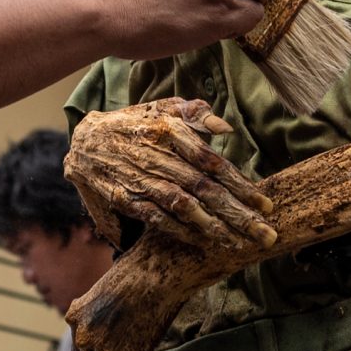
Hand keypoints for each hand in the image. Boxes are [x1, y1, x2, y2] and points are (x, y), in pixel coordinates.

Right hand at [66, 99, 276, 253]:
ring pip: (184, 206)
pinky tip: (202, 242)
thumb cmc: (132, 123)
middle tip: (266, 234)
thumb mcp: (161, 107)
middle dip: (238, 214)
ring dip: (213, 227)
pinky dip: (180, 231)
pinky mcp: (127, 199)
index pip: (214, 163)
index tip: (266, 205)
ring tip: (239, 243)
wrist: (84, 142)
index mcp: (171, 133)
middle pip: (206, 189)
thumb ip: (194, 113)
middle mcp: (159, 158)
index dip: (241, 185)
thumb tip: (225, 129)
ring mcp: (142, 180)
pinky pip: (157, 218)